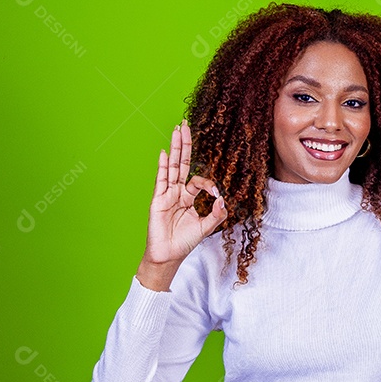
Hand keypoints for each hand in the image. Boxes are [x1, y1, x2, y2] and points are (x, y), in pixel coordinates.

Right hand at [142, 119, 226, 267]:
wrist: (168, 256)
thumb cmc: (184, 243)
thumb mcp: (206, 228)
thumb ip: (216, 215)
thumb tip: (223, 201)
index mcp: (188, 198)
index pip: (198, 180)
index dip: (208, 183)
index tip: (215, 194)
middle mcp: (177, 192)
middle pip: (182, 164)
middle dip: (185, 145)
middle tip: (186, 125)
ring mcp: (166, 194)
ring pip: (172, 167)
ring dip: (175, 148)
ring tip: (177, 130)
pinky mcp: (158, 200)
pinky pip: (161, 180)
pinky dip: (163, 166)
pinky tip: (164, 152)